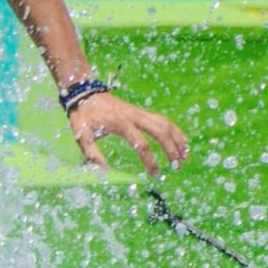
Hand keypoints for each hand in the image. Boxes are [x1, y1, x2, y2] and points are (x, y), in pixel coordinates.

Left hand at [69, 92, 187, 176]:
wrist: (84, 93)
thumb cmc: (82, 115)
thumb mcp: (81, 135)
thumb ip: (91, 154)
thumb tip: (104, 172)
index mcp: (121, 124)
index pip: (142, 145)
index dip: (150, 161)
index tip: (155, 174)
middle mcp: (135, 116)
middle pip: (161, 132)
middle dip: (171, 150)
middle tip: (177, 167)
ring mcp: (139, 112)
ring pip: (165, 124)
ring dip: (177, 139)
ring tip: (185, 156)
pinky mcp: (141, 112)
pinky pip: (163, 119)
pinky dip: (174, 130)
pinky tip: (182, 141)